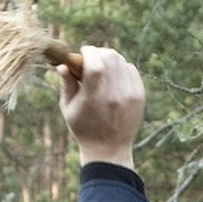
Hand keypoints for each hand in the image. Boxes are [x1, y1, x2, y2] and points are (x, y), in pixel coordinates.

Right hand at [57, 45, 144, 168]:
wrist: (110, 150)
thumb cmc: (84, 129)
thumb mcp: (68, 108)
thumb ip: (66, 84)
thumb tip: (63, 65)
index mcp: (94, 97)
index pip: (95, 62)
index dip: (88, 52)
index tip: (83, 52)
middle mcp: (114, 94)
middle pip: (110, 57)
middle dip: (98, 53)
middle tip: (91, 59)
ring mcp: (130, 95)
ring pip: (121, 61)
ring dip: (109, 59)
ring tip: (102, 68)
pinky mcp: (140, 96)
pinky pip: (132, 70)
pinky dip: (121, 68)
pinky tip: (114, 77)